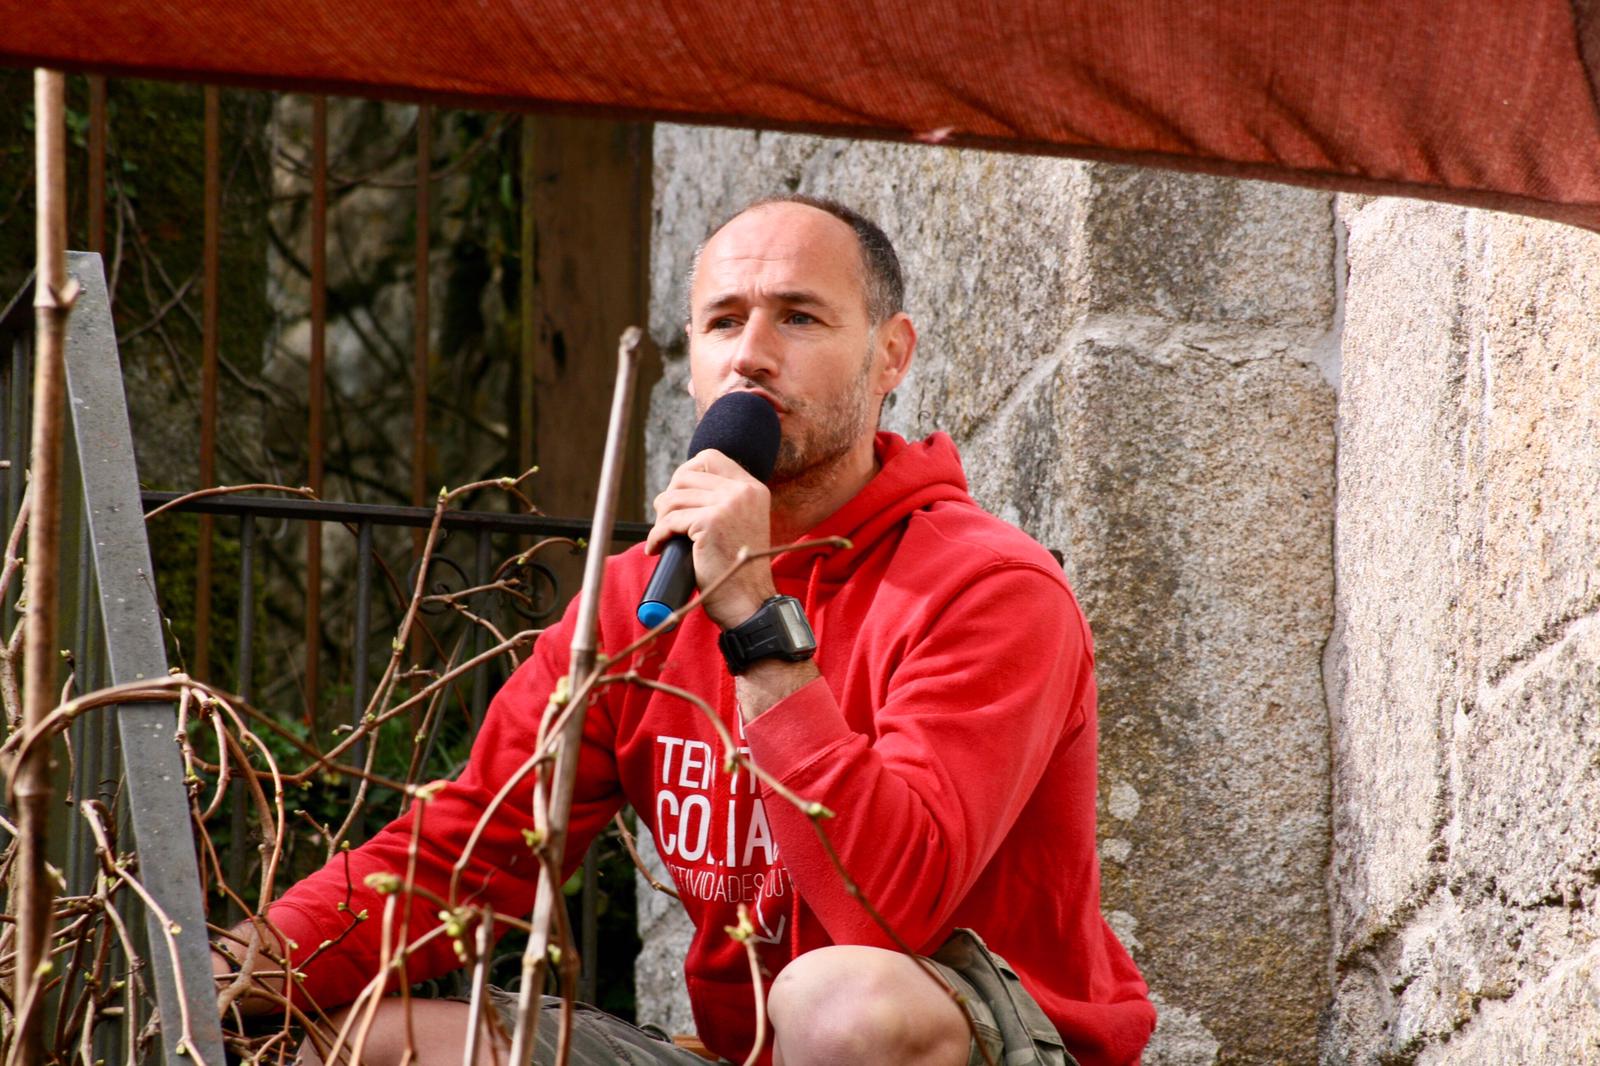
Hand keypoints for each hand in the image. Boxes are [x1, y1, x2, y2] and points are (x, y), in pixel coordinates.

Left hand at [646, 448, 775, 628]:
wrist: (748, 601)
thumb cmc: (737, 569)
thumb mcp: (739, 523)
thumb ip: (723, 502)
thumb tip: (681, 487)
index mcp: (753, 488)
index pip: (709, 458)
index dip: (685, 473)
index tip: (677, 497)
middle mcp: (743, 491)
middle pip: (686, 476)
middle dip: (669, 498)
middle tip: (666, 522)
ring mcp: (728, 504)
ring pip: (673, 498)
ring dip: (661, 519)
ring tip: (663, 537)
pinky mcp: (710, 522)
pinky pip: (669, 521)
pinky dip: (656, 536)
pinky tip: (656, 548)